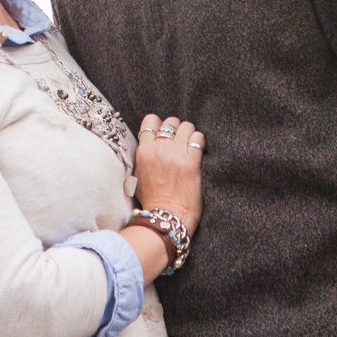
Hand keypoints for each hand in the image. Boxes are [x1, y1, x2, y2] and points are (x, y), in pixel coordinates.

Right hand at [133, 114, 202, 235]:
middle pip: (171, 122)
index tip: (166, 133)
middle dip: (177, 128)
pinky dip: (200, 141)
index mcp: (143, 150)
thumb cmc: (151, 199)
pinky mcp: (191, 163)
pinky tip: (200, 149)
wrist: (165, 216)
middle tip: (181, 140)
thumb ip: (142, 156)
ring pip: (186, 127)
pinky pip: (198, 139)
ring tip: (191, 144)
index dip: (160, 124)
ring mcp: (175, 154)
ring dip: (190, 134)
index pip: (150, 120)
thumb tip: (148, 145)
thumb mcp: (137, 174)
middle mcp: (158, 148)